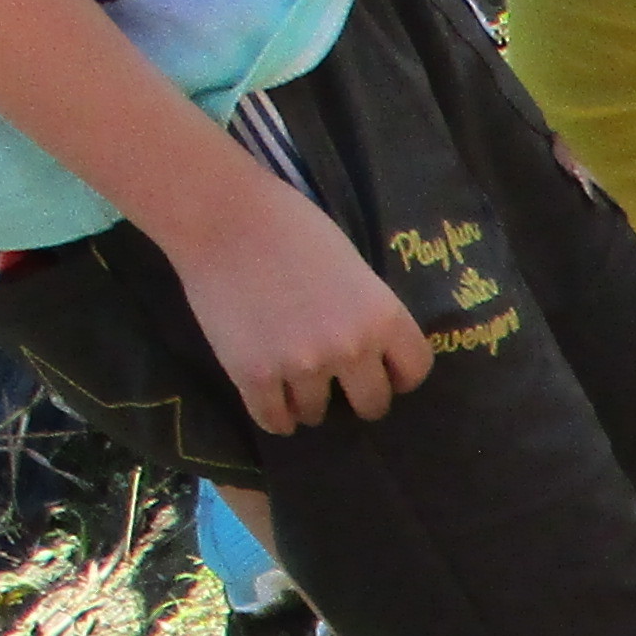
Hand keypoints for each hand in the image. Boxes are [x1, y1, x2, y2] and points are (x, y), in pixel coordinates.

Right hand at [175, 175, 435, 434]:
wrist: (221, 215)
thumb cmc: (290, 226)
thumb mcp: (353, 267)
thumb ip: (367, 312)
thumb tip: (374, 353)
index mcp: (382, 317)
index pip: (414, 372)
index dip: (398, 374)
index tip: (383, 371)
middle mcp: (350, 349)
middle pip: (371, 405)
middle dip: (356, 395)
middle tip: (338, 384)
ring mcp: (302, 366)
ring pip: (316, 413)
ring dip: (307, 401)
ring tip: (294, 381)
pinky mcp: (254, 376)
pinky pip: (273, 420)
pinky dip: (274, 415)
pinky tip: (273, 403)